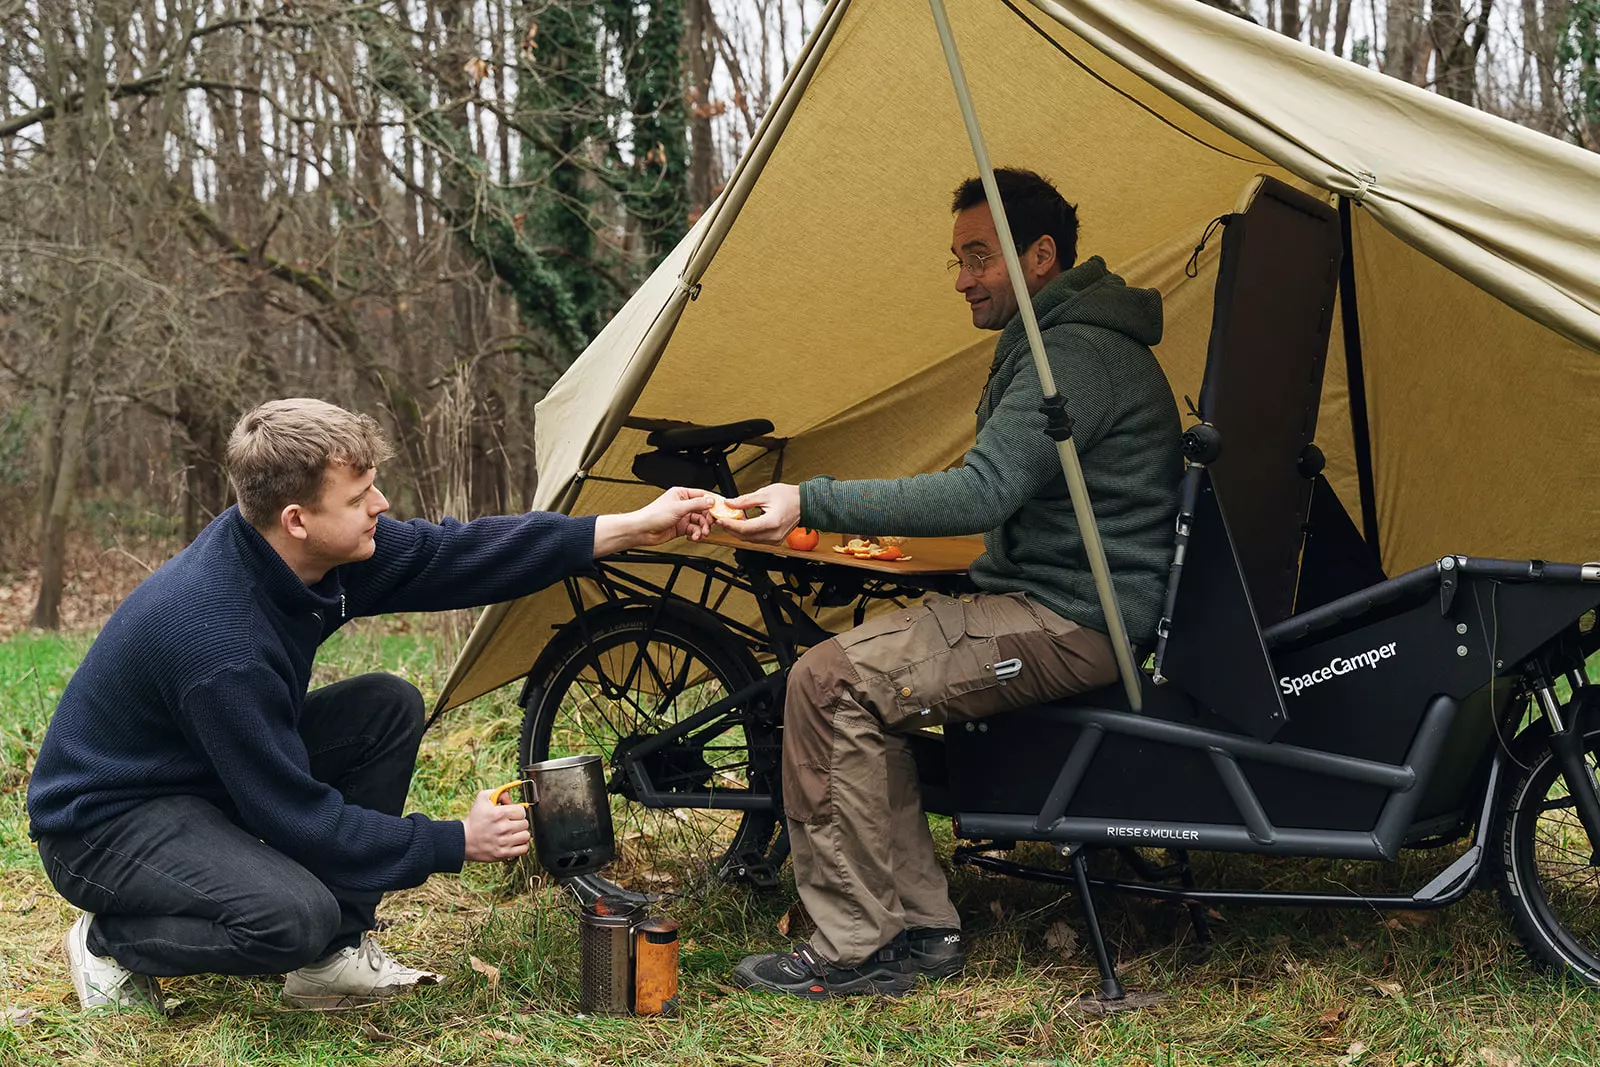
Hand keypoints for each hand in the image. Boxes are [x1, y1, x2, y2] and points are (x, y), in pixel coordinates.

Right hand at [463, 788, 530, 861]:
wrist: (464, 840)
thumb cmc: (475, 820)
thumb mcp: (482, 799)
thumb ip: (499, 792)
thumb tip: (510, 796)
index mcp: (498, 814)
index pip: (521, 811)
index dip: (517, 811)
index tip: (512, 814)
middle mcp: (503, 828)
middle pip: (525, 823)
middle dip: (519, 822)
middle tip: (511, 824)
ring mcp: (504, 842)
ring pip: (526, 836)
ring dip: (521, 834)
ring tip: (513, 833)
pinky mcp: (503, 853)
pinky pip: (524, 849)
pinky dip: (522, 845)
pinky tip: (515, 842)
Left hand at [592, 487, 714, 555]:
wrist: (642, 530)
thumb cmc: (653, 515)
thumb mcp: (679, 507)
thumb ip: (697, 504)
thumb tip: (711, 501)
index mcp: (681, 494)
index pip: (702, 495)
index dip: (713, 502)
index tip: (722, 508)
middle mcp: (683, 504)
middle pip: (703, 510)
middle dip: (708, 518)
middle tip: (711, 524)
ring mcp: (682, 516)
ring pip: (699, 521)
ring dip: (702, 528)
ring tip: (702, 533)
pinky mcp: (680, 527)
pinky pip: (694, 529)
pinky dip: (696, 533)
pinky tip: (695, 536)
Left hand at [715, 483, 800, 544]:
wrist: (804, 504)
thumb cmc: (789, 497)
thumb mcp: (765, 494)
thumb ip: (745, 501)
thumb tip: (729, 504)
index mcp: (772, 523)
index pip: (745, 528)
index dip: (730, 524)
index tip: (720, 519)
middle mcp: (773, 535)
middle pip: (745, 536)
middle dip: (731, 528)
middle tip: (721, 518)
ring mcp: (774, 540)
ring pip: (749, 540)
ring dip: (738, 531)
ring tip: (730, 520)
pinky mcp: (774, 541)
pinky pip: (755, 539)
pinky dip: (747, 533)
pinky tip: (742, 524)